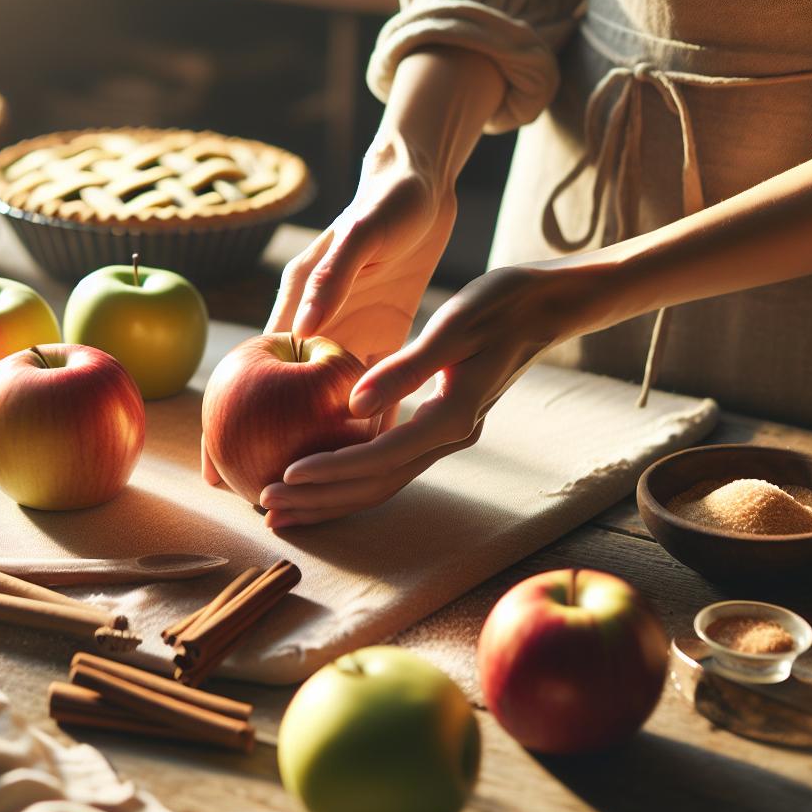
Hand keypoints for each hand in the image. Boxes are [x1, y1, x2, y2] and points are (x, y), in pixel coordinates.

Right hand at [202, 143, 454, 491]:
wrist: (425, 186)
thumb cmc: (388, 203)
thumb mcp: (360, 237)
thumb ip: (331, 279)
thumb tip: (298, 329)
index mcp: (300, 303)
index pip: (255, 374)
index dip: (229, 419)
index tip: (214, 464)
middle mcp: (318, 326)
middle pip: (281, 401)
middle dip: (265, 448)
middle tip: (252, 496)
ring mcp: (349, 334)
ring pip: (324, 403)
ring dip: (317, 443)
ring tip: (305, 489)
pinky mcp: (383, 336)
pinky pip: (373, 387)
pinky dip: (369, 418)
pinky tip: (369, 453)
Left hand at [258, 264, 598, 528]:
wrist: (545, 307)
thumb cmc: (499, 305)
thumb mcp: (453, 327)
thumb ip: (405, 369)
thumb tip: (353, 404)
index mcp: (452, 416)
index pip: (380, 458)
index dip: (330, 471)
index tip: (283, 477)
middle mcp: (450, 437)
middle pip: (376, 485)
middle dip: (320, 500)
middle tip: (266, 506)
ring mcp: (447, 436)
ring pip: (381, 483)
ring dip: (330, 497)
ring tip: (280, 505)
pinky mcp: (440, 428)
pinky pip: (389, 464)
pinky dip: (350, 476)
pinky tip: (315, 474)